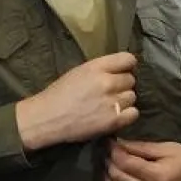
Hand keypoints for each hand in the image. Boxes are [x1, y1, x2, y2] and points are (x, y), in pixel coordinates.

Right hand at [16, 51, 137, 151]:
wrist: (46, 118)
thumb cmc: (58, 94)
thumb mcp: (77, 72)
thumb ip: (100, 69)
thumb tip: (119, 71)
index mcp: (96, 67)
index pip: (128, 59)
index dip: (126, 67)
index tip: (120, 73)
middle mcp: (107, 82)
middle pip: (131, 80)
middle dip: (121, 86)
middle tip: (108, 93)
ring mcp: (111, 102)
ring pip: (132, 97)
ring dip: (123, 101)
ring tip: (108, 106)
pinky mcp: (114, 120)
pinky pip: (134, 113)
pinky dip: (126, 115)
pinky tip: (114, 115)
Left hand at [104, 140, 180, 180]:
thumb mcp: (169, 148)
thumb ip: (142, 148)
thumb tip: (118, 143)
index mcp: (159, 176)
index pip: (125, 163)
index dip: (113, 151)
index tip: (109, 142)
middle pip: (117, 178)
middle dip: (108, 163)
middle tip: (106, 152)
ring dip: (106, 180)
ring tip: (106, 167)